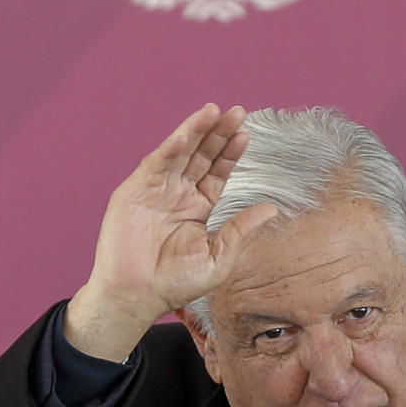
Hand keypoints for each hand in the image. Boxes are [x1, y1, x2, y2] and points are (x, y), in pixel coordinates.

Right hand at [64, 103, 279, 360]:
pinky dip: (168, 149)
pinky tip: (184, 135)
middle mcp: (177, 193)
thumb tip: (271, 209)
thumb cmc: (175, 284)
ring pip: (179, 152)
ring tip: (212, 111)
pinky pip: (154, 165)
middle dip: (217, 133)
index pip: (217, 172)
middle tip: (236, 112)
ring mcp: (155, 190)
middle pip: (201, 155)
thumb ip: (240, 230)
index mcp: (197, 207)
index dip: (230, 152)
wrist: (137, 295)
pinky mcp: (134, 191)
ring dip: (194, 131)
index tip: (246, 134)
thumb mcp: (218, 258)